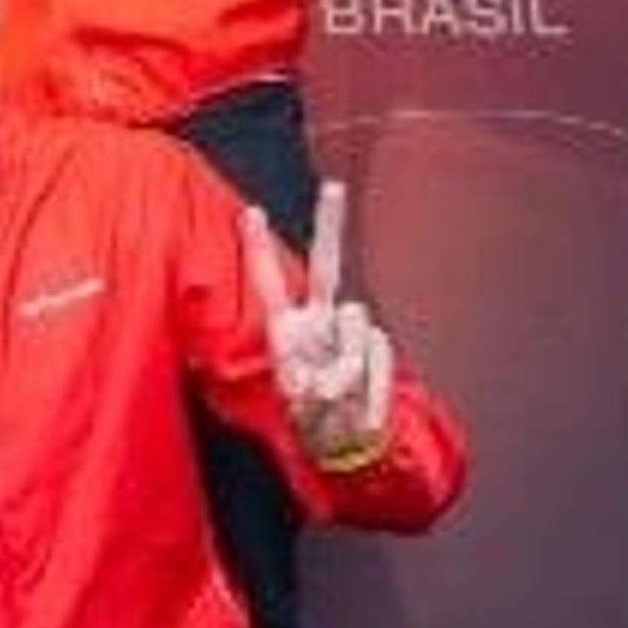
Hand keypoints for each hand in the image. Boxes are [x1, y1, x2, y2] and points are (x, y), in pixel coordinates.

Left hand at [246, 181, 395, 466]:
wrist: (347, 441)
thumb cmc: (312, 415)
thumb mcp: (296, 401)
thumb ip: (309, 385)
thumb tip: (331, 381)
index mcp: (287, 329)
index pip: (269, 283)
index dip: (258, 250)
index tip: (249, 213)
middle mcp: (318, 320)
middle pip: (327, 265)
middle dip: (330, 224)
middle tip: (333, 187)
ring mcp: (349, 331)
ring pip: (356, 320)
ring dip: (347, 365)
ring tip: (335, 395)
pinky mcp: (377, 347)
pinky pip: (378, 354)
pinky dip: (370, 386)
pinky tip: (361, 405)